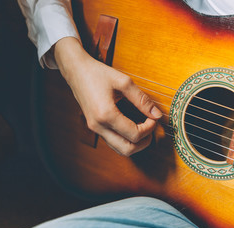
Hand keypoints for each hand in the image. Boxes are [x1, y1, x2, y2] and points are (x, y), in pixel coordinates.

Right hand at [54, 37, 161, 155]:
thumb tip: (157, 114)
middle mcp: (98, 126)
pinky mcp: (94, 127)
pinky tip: (133, 126)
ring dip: (135, 143)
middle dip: (144, 142)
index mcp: (106, 114)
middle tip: (151, 128)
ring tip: (144, 128)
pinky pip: (113, 142)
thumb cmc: (98, 73)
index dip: (149, 128)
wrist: (76, 71)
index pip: (134, 134)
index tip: (154, 117)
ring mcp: (95, 129)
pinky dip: (126, 139)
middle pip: (127, 150)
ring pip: (119, 149)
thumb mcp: (124, 82)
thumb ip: (142, 100)